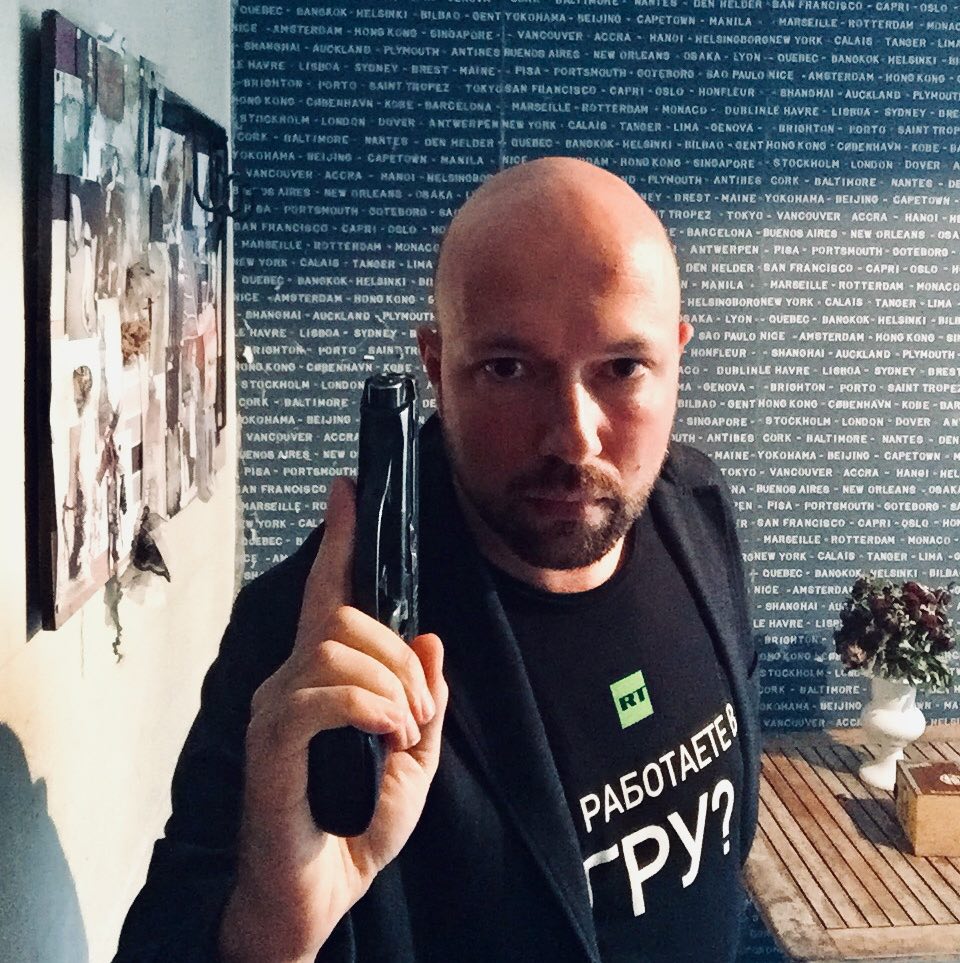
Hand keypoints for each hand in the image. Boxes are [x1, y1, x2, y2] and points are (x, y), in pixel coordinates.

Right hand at [220, 477, 447, 962]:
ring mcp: (275, 709)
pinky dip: (369, 708)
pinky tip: (386, 735)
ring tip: (404, 732)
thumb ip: (423, 698)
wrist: (321, 896)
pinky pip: (323, 695)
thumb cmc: (358, 827)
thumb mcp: (415, 758)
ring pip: (337, 650)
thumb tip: (431, 639)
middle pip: (347, 620)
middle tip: (419, 713)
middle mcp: (289, 681)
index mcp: (322, 679)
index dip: (340, 540)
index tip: (347, 489)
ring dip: (391, 687)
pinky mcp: (270, 742)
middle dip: (399, 659)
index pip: (327, 593)